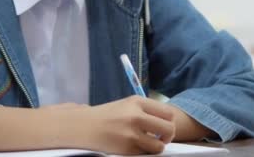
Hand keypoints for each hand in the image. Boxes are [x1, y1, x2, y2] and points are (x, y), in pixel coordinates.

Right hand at [55, 96, 175, 154]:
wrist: (84, 127)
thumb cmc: (108, 116)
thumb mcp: (127, 105)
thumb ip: (146, 110)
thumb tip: (169, 122)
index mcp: (137, 102)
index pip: (168, 113)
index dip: (170, 122)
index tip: (164, 126)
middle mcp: (136, 116)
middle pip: (169, 129)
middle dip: (168, 136)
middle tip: (161, 138)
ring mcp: (131, 134)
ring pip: (159, 146)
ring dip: (156, 147)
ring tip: (146, 144)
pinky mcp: (126, 149)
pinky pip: (144, 154)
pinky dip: (142, 152)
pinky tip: (132, 146)